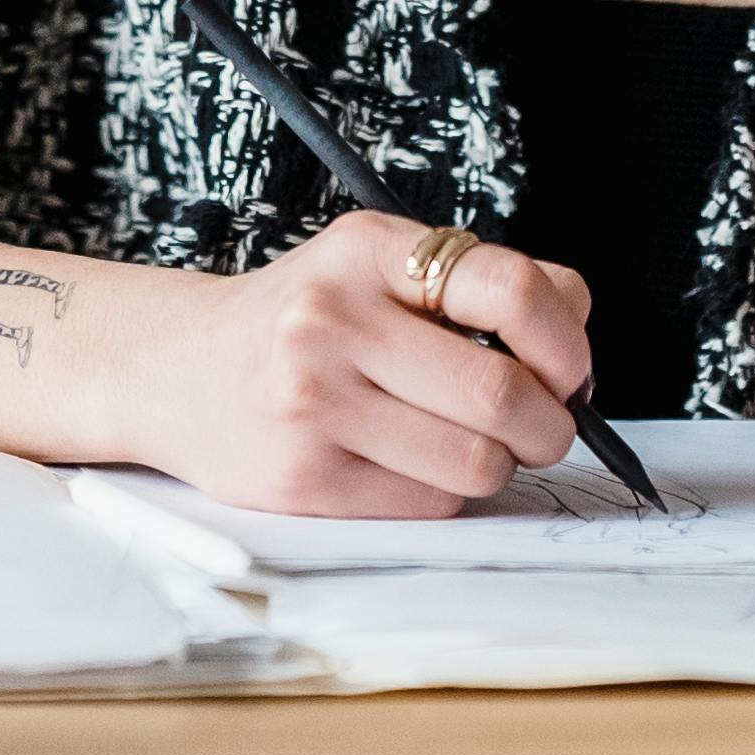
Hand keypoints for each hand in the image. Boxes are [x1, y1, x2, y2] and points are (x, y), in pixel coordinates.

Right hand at [120, 212, 594, 518]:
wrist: (176, 370)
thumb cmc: (303, 318)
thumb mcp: (379, 266)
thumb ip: (481, 285)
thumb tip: (578, 340)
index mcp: (367, 250)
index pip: (509, 288)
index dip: (565, 340)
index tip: (572, 370)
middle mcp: (333, 320)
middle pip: (502, 394)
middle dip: (550, 424)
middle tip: (545, 426)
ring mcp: (313, 404)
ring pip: (474, 462)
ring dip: (498, 463)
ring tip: (471, 442)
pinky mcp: (303, 479)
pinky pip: (428, 504)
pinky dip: (444, 491)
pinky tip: (412, 462)